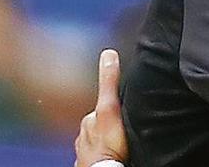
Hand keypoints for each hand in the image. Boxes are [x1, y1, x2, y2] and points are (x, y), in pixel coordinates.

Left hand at [74, 49, 128, 166]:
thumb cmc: (109, 146)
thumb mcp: (110, 108)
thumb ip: (109, 82)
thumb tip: (108, 53)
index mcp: (89, 119)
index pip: (104, 107)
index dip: (115, 107)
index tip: (125, 113)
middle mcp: (83, 135)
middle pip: (100, 123)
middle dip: (110, 125)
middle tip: (124, 130)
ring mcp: (84, 152)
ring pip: (98, 141)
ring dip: (107, 141)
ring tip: (120, 146)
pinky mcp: (89, 164)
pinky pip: (97, 157)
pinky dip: (104, 156)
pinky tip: (113, 157)